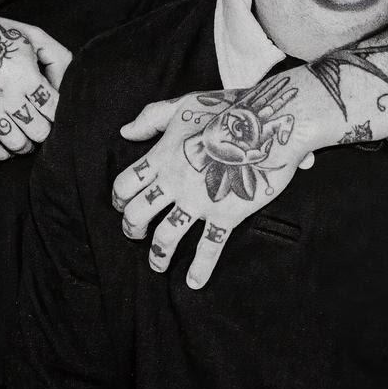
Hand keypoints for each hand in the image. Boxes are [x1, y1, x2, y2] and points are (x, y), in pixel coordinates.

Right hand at [0, 9, 69, 159]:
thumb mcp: (31, 36)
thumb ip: (58, 59)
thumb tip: (64, 88)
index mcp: (26, 74)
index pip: (54, 110)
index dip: (57, 116)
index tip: (50, 114)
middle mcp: (7, 94)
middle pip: (38, 131)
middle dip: (42, 133)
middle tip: (38, 129)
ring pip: (15, 143)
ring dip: (24, 146)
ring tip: (24, 140)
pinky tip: (4, 147)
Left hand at [110, 72, 317, 287]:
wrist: (268, 122)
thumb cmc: (227, 108)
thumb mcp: (183, 105)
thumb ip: (151, 118)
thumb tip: (126, 131)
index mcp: (163, 156)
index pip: (127, 184)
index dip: (119, 198)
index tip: (121, 206)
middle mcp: (175, 181)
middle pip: (139, 213)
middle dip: (132, 228)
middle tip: (135, 234)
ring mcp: (198, 200)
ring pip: (166, 236)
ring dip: (158, 254)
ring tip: (157, 265)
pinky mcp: (225, 214)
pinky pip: (208, 247)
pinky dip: (199, 268)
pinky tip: (194, 282)